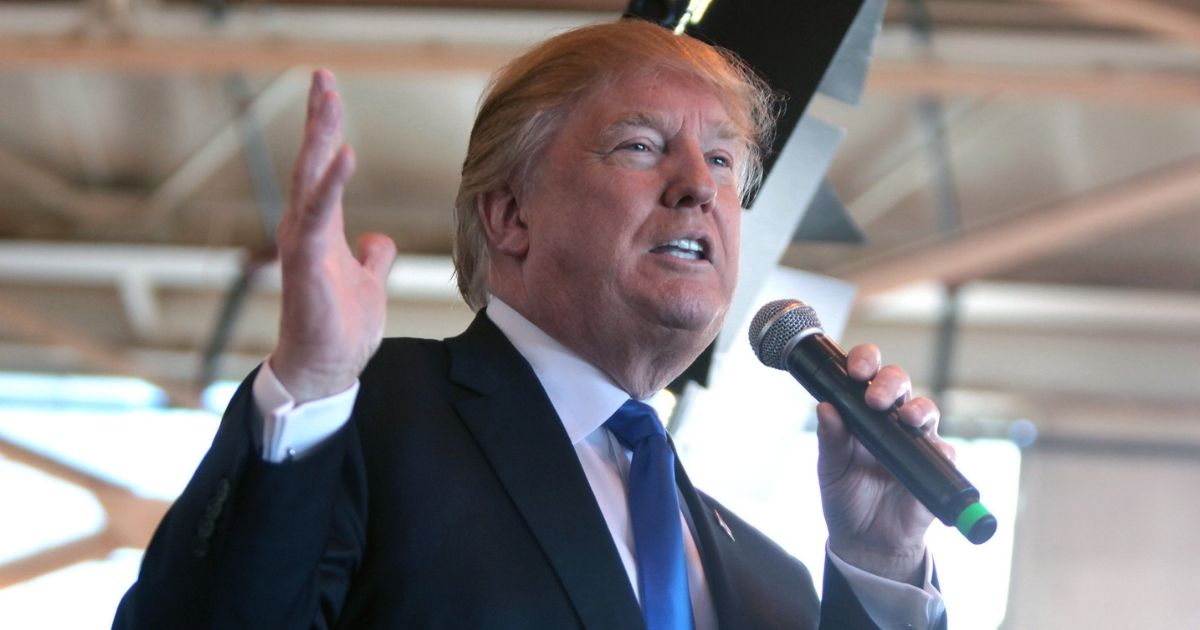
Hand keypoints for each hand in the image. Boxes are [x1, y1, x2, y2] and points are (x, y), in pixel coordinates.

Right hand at [269, 70, 396, 402]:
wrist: (326, 369)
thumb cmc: (341, 327)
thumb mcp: (368, 282)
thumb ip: (373, 257)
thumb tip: (379, 240)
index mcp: (321, 228)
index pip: (323, 169)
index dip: (326, 131)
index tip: (329, 92)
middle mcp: (306, 228)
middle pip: (312, 163)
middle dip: (318, 119)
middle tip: (322, 77)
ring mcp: (303, 244)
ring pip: (309, 180)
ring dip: (319, 138)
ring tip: (328, 99)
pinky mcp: (305, 264)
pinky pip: (318, 216)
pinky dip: (330, 185)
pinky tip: (344, 155)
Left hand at [815, 343, 948, 584]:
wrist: (864, 540)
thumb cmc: (846, 496)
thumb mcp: (830, 468)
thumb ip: (829, 439)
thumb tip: (824, 406)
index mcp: (862, 412)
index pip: (868, 374)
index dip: (865, 362)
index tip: (855, 370)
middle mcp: (890, 420)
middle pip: (899, 383)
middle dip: (890, 383)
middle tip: (875, 398)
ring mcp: (914, 442)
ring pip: (926, 410)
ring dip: (918, 409)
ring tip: (905, 418)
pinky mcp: (933, 468)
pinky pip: (945, 453)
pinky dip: (941, 449)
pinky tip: (933, 451)